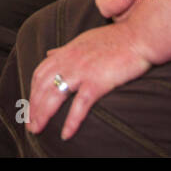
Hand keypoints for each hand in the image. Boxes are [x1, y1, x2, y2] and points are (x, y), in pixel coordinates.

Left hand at [28, 24, 151, 139]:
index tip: (30, 104)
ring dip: (43, 115)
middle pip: (42, 87)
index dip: (33, 90)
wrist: (139, 36)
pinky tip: (65, 134)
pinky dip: (71, 121)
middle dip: (33, 107)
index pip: (41, 72)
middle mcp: (70, 61)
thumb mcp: (84, 39)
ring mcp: (82, 71)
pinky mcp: (97, 82)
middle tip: (30, 124)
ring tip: (37, 130)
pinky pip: (79, 105)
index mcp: (67, 52)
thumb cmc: (116, 38)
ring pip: (54, 96)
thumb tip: (50, 53)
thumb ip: (66, 49)